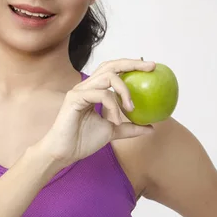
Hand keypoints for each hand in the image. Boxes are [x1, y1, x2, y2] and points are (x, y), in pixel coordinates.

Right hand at [38, 58, 155, 165]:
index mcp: (94, 90)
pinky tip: (116, 120)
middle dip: (132, 63)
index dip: (131, 66)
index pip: (114, 71)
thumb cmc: (83, 141)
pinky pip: (101, 95)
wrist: (64, 153)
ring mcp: (80, 90)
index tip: (152, 68)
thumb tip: (150, 128)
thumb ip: (129, 127)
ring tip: (131, 108)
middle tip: (150, 67)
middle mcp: (87, 86)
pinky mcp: (75, 98)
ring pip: (108, 77)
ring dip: (124, 91)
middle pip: (111, 65)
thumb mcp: (113, 131)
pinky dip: (112, 107)